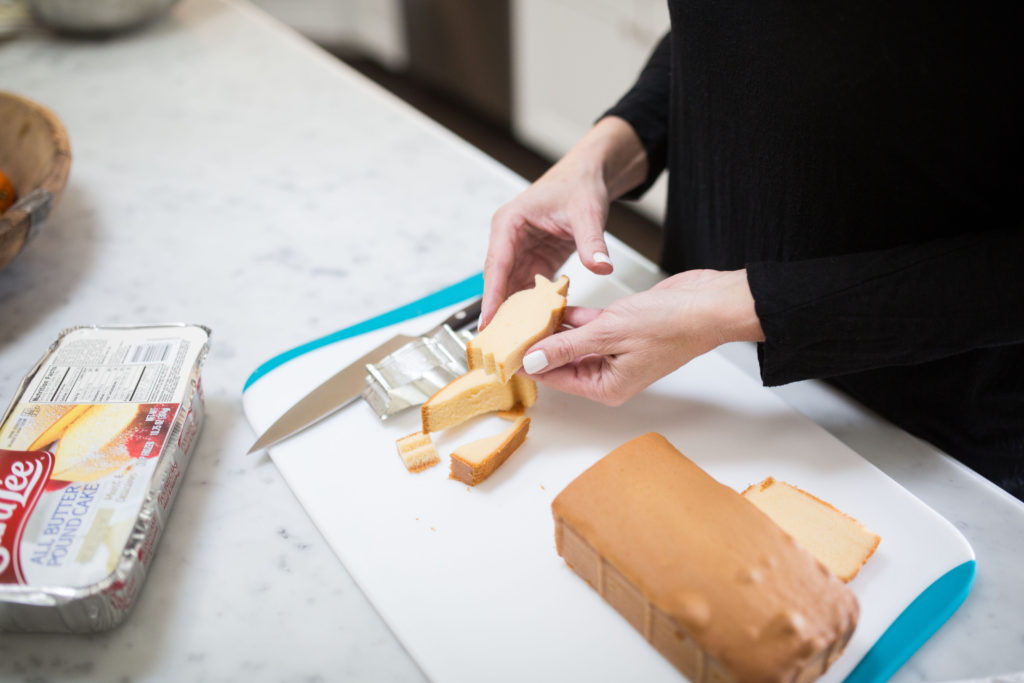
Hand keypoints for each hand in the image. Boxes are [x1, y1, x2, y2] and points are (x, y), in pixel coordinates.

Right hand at [481, 117, 647, 326]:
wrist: (589, 175)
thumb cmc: (580, 184)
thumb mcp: (587, 212)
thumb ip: (593, 242)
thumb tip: (602, 267)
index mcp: (509, 224)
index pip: (496, 266)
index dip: (492, 297)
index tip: (488, 322)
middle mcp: (509, 240)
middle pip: (499, 283)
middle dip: (499, 313)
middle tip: (498, 344)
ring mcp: (520, 252)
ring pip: (512, 290)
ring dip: (516, 315)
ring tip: (516, 344)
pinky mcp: (534, 262)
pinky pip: (529, 291)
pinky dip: (533, 309)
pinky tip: (538, 330)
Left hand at [520, 270, 764, 404]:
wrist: (709, 304)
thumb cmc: (672, 324)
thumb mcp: (608, 334)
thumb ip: (567, 346)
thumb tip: (534, 360)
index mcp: (607, 387)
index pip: (556, 377)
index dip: (528, 363)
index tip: (503, 350)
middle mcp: (610, 374)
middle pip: (561, 361)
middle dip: (537, 344)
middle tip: (509, 327)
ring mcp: (616, 352)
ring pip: (573, 341)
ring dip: (554, 327)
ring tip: (524, 312)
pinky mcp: (622, 330)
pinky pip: (589, 326)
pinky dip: (574, 316)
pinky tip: (553, 303)